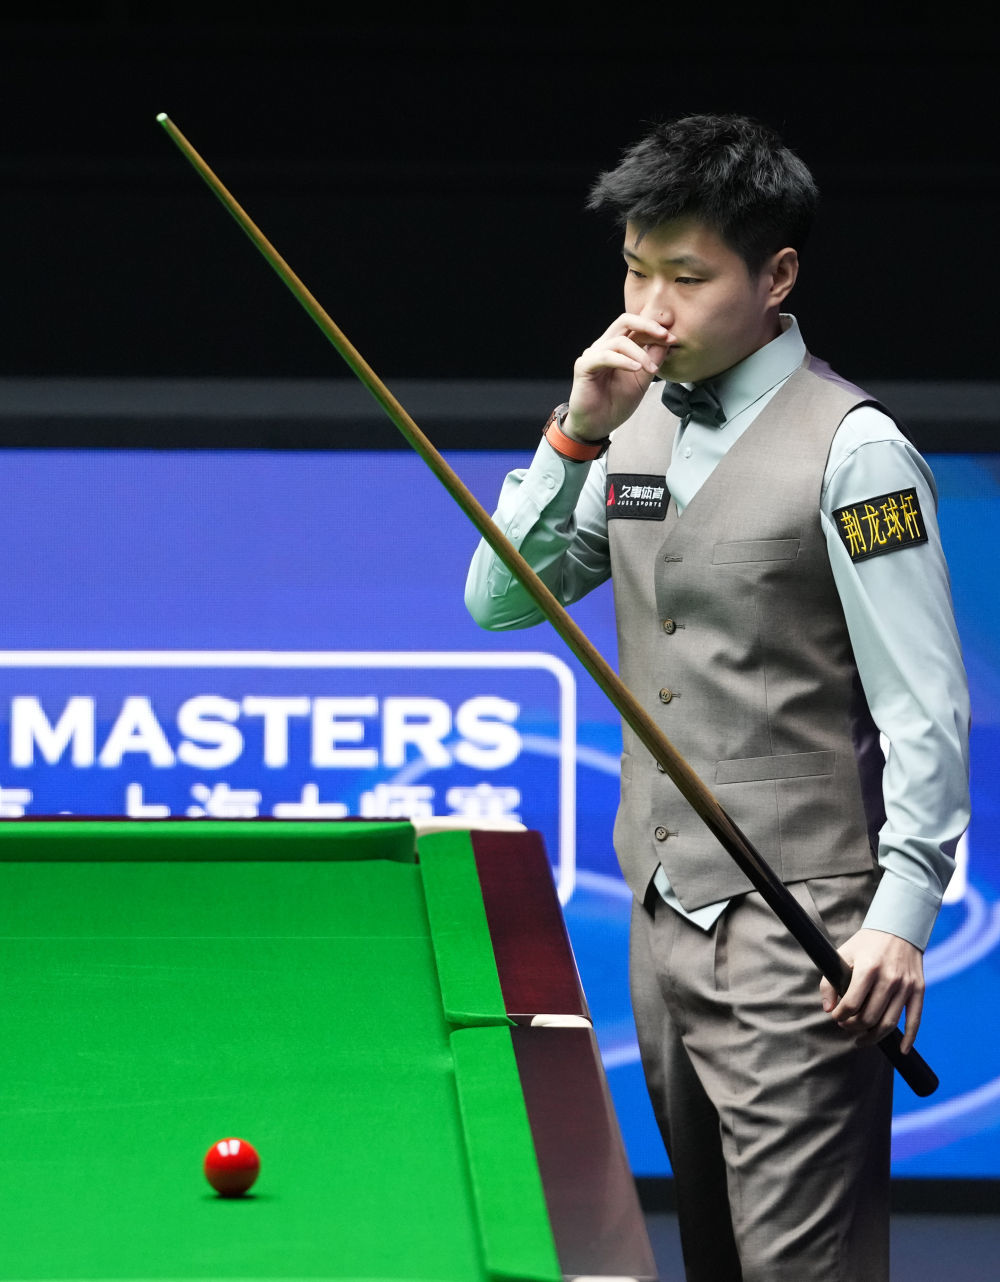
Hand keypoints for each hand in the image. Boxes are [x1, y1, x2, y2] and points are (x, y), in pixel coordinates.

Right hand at [564, 313, 675, 441]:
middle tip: (665, 336)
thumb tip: (667, 341)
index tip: (673, 339)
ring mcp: (593, 355)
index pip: (636, 327)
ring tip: (651, 369)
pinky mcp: (584, 366)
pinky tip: (635, 368)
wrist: (597, 425)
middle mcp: (604, 346)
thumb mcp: (642, 380)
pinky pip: (605, 356)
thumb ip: (653, 359)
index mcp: (617, 347)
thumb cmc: (615, 403)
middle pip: (625, 320)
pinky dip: (623, 360)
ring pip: (619, 341)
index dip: (655, 329)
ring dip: (640, 353)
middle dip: (648, 325)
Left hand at [820, 928, 924, 1052]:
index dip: (841, 1016)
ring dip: (873, 1036)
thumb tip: (828, 1010)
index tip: (836, 1017)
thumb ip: (830, 982)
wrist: (898, 928)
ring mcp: (906, 985)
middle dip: (853, 1027)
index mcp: (868, 968)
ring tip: (860, 1038)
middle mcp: (889, 978)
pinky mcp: (919, 989)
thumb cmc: (866, 943)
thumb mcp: (843, 955)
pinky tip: (900, 1050)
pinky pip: (915, 1020)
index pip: (852, 1004)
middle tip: (846, 1026)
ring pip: (889, 1023)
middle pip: (870, 1017)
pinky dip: (909, 1038)